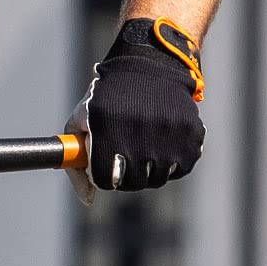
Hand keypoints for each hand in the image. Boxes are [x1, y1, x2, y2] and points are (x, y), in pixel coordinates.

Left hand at [71, 17, 204, 192]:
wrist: (151, 65)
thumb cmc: (107, 98)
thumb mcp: (80, 121)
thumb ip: (75, 163)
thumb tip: (88, 200)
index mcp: (106, 127)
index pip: (104, 179)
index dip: (103, 176)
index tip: (106, 166)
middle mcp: (138, 131)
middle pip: (132, 182)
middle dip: (126, 174)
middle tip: (126, 156)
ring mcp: (168, 133)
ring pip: (157, 178)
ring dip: (150, 169)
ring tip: (145, 145)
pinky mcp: (191, 134)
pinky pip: (181, 168)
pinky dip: (173, 161)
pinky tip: (164, 141)